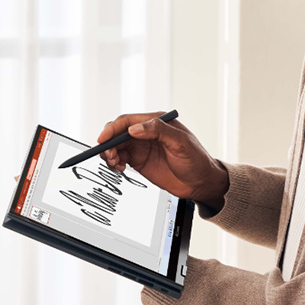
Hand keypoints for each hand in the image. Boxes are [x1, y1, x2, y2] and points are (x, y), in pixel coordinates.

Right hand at [98, 112, 227, 209]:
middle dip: (109, 143)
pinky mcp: (139, 161)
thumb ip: (159, 131)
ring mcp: (142, 147)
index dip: (113, 129)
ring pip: (116, 146)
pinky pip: (120, 157)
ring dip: (110, 153)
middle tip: (109, 155)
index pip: (128, 121)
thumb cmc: (197, 160)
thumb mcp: (181, 143)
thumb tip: (135, 128)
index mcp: (157, 123)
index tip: (103, 140)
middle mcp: (147, 133)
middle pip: (118, 133)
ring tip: (115, 163)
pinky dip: (114, 162)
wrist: (201, 182)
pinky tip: (119, 167)